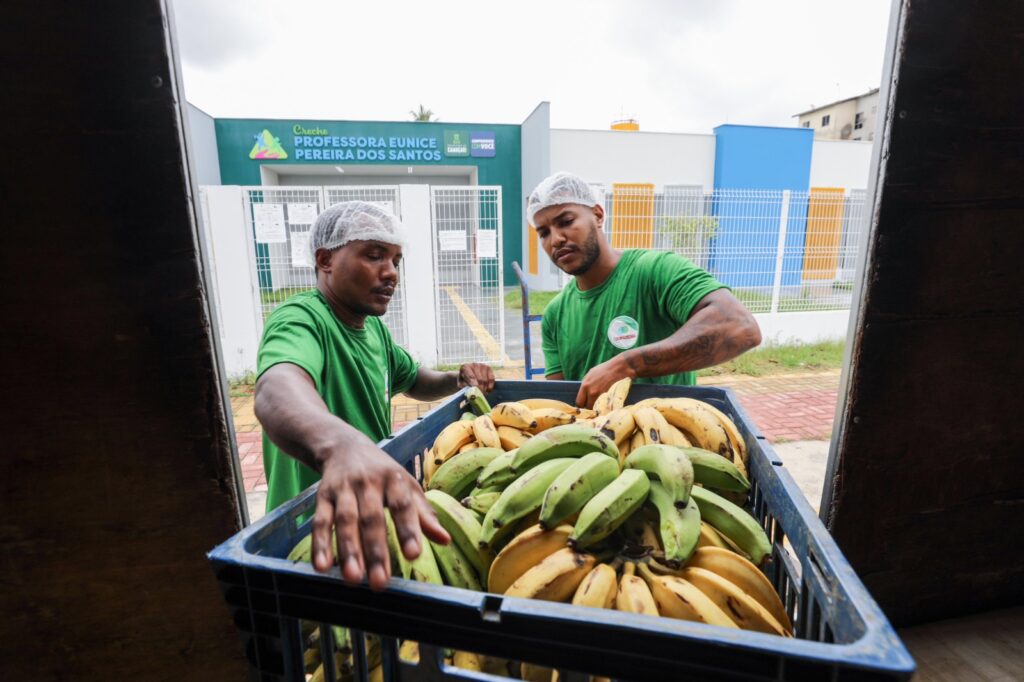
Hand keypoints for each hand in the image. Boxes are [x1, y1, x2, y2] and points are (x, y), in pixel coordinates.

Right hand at [310, 433, 449, 590]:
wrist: (344, 446)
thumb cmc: (383, 473)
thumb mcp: (406, 487)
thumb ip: (423, 515)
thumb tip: (445, 540)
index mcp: (394, 480)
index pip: (402, 506)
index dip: (408, 530)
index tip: (414, 555)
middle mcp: (368, 483)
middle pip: (371, 518)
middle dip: (375, 551)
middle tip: (380, 582)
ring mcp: (343, 489)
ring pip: (345, 521)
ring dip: (348, 550)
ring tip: (353, 579)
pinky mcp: (322, 496)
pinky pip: (320, 521)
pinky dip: (320, 544)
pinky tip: (321, 566)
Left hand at [457, 362, 495, 391]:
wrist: (467, 376)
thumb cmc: (464, 381)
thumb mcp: (461, 385)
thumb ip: (465, 387)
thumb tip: (472, 391)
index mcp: (465, 367)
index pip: (471, 376)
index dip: (474, 384)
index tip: (476, 390)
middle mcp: (474, 365)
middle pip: (479, 379)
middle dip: (480, 389)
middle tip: (480, 395)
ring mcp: (482, 365)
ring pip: (485, 380)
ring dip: (485, 388)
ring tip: (483, 393)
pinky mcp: (488, 368)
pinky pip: (491, 379)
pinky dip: (490, 386)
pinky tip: (488, 390)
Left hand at [575, 355, 635, 407]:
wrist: (619, 368)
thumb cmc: (605, 369)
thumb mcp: (591, 374)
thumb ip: (586, 384)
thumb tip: (584, 393)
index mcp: (585, 385)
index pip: (579, 402)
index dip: (582, 404)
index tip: (585, 404)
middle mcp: (591, 392)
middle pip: (586, 407)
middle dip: (589, 407)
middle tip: (593, 406)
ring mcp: (600, 396)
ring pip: (595, 408)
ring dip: (597, 408)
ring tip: (600, 405)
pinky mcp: (609, 398)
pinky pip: (604, 407)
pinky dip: (604, 408)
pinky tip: (606, 404)